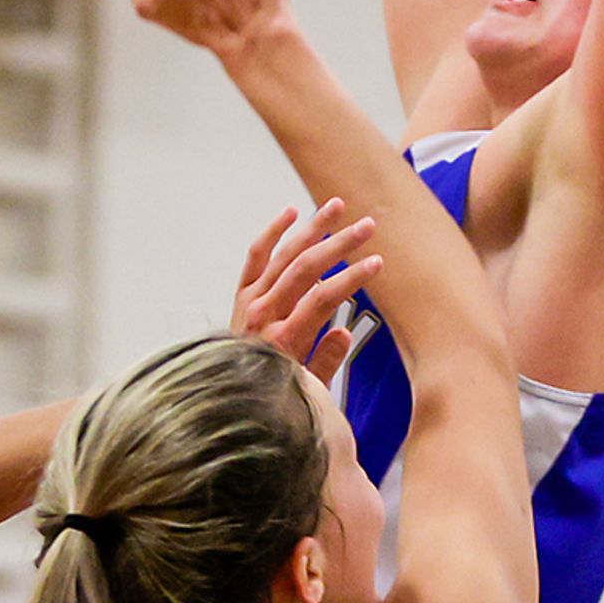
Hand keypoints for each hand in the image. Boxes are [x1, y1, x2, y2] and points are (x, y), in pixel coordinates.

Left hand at [231, 200, 379, 376]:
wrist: (227, 395)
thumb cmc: (270, 393)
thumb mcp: (306, 390)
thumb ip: (325, 360)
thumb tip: (342, 332)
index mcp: (284, 339)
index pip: (323, 298)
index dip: (352, 277)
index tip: (376, 263)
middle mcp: (264, 314)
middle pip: (306, 268)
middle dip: (340, 244)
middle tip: (366, 226)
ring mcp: (251, 301)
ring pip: (284, 255)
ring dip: (313, 228)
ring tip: (336, 207)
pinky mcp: (243, 295)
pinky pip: (256, 256)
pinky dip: (272, 232)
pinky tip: (291, 213)